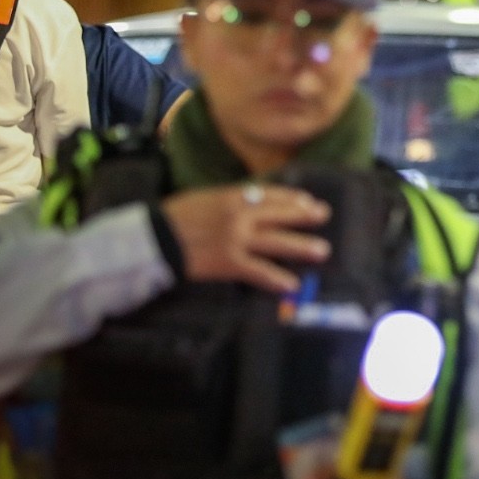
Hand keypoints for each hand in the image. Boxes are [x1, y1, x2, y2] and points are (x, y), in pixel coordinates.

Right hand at [160, 182, 330, 294]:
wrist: (155, 237)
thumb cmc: (177, 215)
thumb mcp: (207, 197)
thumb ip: (233, 199)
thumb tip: (256, 199)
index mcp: (234, 196)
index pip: (271, 195)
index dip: (292, 198)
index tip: (308, 201)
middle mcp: (240, 216)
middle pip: (280, 214)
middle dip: (305, 215)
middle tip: (324, 216)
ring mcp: (236, 240)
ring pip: (276, 242)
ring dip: (301, 246)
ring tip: (322, 250)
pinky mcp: (229, 263)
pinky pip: (258, 271)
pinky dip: (275, 278)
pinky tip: (291, 284)